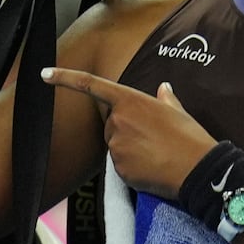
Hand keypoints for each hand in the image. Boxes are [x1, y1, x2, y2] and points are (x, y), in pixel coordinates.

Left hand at [41, 70, 213, 198]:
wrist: (198, 169)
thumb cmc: (190, 138)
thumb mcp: (179, 113)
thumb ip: (165, 99)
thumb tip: (163, 89)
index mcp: (131, 100)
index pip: (92, 85)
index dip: (65, 79)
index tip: (45, 74)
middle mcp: (118, 120)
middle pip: (111, 124)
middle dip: (126, 130)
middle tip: (153, 139)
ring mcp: (116, 145)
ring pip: (115, 146)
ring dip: (130, 150)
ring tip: (156, 153)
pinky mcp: (118, 168)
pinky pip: (120, 166)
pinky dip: (132, 167)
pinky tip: (152, 167)